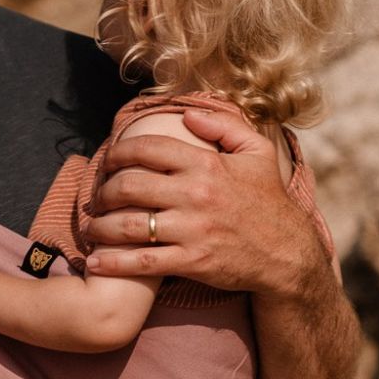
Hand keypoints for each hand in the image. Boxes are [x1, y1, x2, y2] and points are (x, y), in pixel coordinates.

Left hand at [85, 105, 326, 298]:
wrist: (287, 253)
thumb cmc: (269, 201)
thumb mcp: (258, 153)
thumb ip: (224, 126)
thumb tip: (188, 115)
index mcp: (206, 164)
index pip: (148, 149)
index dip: (118, 152)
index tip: (107, 160)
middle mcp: (195, 194)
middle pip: (129, 185)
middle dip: (103, 190)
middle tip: (96, 197)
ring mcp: (192, 230)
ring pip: (128, 225)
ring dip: (101, 226)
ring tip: (91, 228)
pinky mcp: (191, 262)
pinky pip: (142, 262)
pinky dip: (114, 263)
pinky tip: (96, 262)